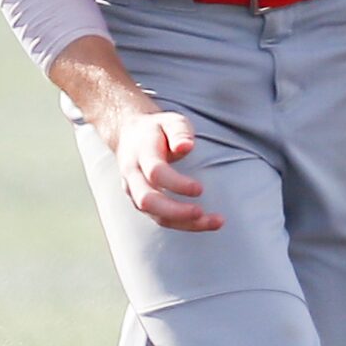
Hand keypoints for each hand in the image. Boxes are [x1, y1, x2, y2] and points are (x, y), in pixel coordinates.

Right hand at [110, 110, 222, 231]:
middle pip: (148, 200)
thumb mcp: (170, 121)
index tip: (200, 189)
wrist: (130, 134)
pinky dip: (184, 224)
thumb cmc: (158, 128)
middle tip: (202, 213)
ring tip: (215, 222)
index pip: (155, 173)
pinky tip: (206, 222)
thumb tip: (186, 147)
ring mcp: (134, 192)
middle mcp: (133, 175)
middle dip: (176, 211)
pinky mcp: (142, 203)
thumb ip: (179, 132)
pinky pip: (161, 219)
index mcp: (140, 153)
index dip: (176, 184)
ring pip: (155, 215)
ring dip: (184, 223)